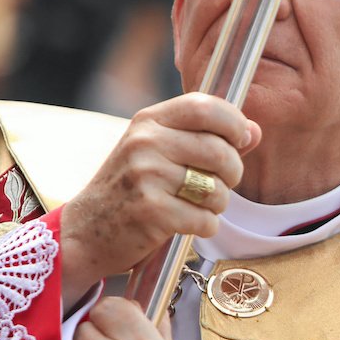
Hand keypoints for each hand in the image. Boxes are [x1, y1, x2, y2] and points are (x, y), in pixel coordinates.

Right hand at [60, 92, 260, 299]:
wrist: (84, 232)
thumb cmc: (131, 189)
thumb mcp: (160, 152)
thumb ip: (207, 138)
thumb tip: (255, 130)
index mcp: (149, 121)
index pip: (206, 106)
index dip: (234, 123)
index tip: (239, 141)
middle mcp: (146, 142)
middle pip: (220, 151)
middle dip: (232, 173)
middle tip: (218, 185)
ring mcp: (146, 176)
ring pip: (217, 188)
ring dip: (218, 204)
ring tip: (198, 206)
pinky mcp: (150, 211)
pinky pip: (205, 219)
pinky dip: (205, 227)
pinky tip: (187, 224)